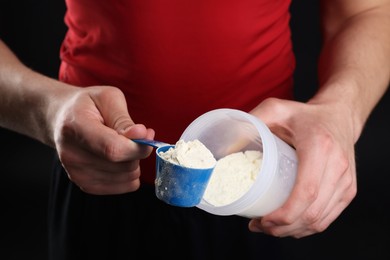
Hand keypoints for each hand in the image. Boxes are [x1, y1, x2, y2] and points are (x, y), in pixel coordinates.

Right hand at [50, 85, 154, 194]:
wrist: (62, 118)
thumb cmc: (88, 105)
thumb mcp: (108, 98)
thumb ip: (124, 119)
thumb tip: (142, 136)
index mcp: (76, 127)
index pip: (113, 149)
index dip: (137, 147)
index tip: (147, 135)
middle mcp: (72, 155)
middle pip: (122, 166)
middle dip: (138, 151)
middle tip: (135, 136)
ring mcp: (76, 173)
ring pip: (126, 177)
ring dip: (134, 162)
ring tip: (123, 145)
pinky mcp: (85, 185)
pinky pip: (124, 186)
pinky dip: (130, 173)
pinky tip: (121, 158)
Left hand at [248, 97, 356, 237]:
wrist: (339, 115)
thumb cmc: (306, 115)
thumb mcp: (277, 109)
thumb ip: (252, 120)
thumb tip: (226, 145)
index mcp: (320, 147)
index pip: (306, 192)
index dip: (284, 215)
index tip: (263, 220)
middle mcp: (337, 167)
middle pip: (311, 213)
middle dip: (282, 228)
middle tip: (259, 226)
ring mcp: (345, 181)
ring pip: (319, 221)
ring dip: (292, 231)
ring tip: (269, 228)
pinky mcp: (348, 190)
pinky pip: (327, 218)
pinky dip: (306, 228)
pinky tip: (289, 226)